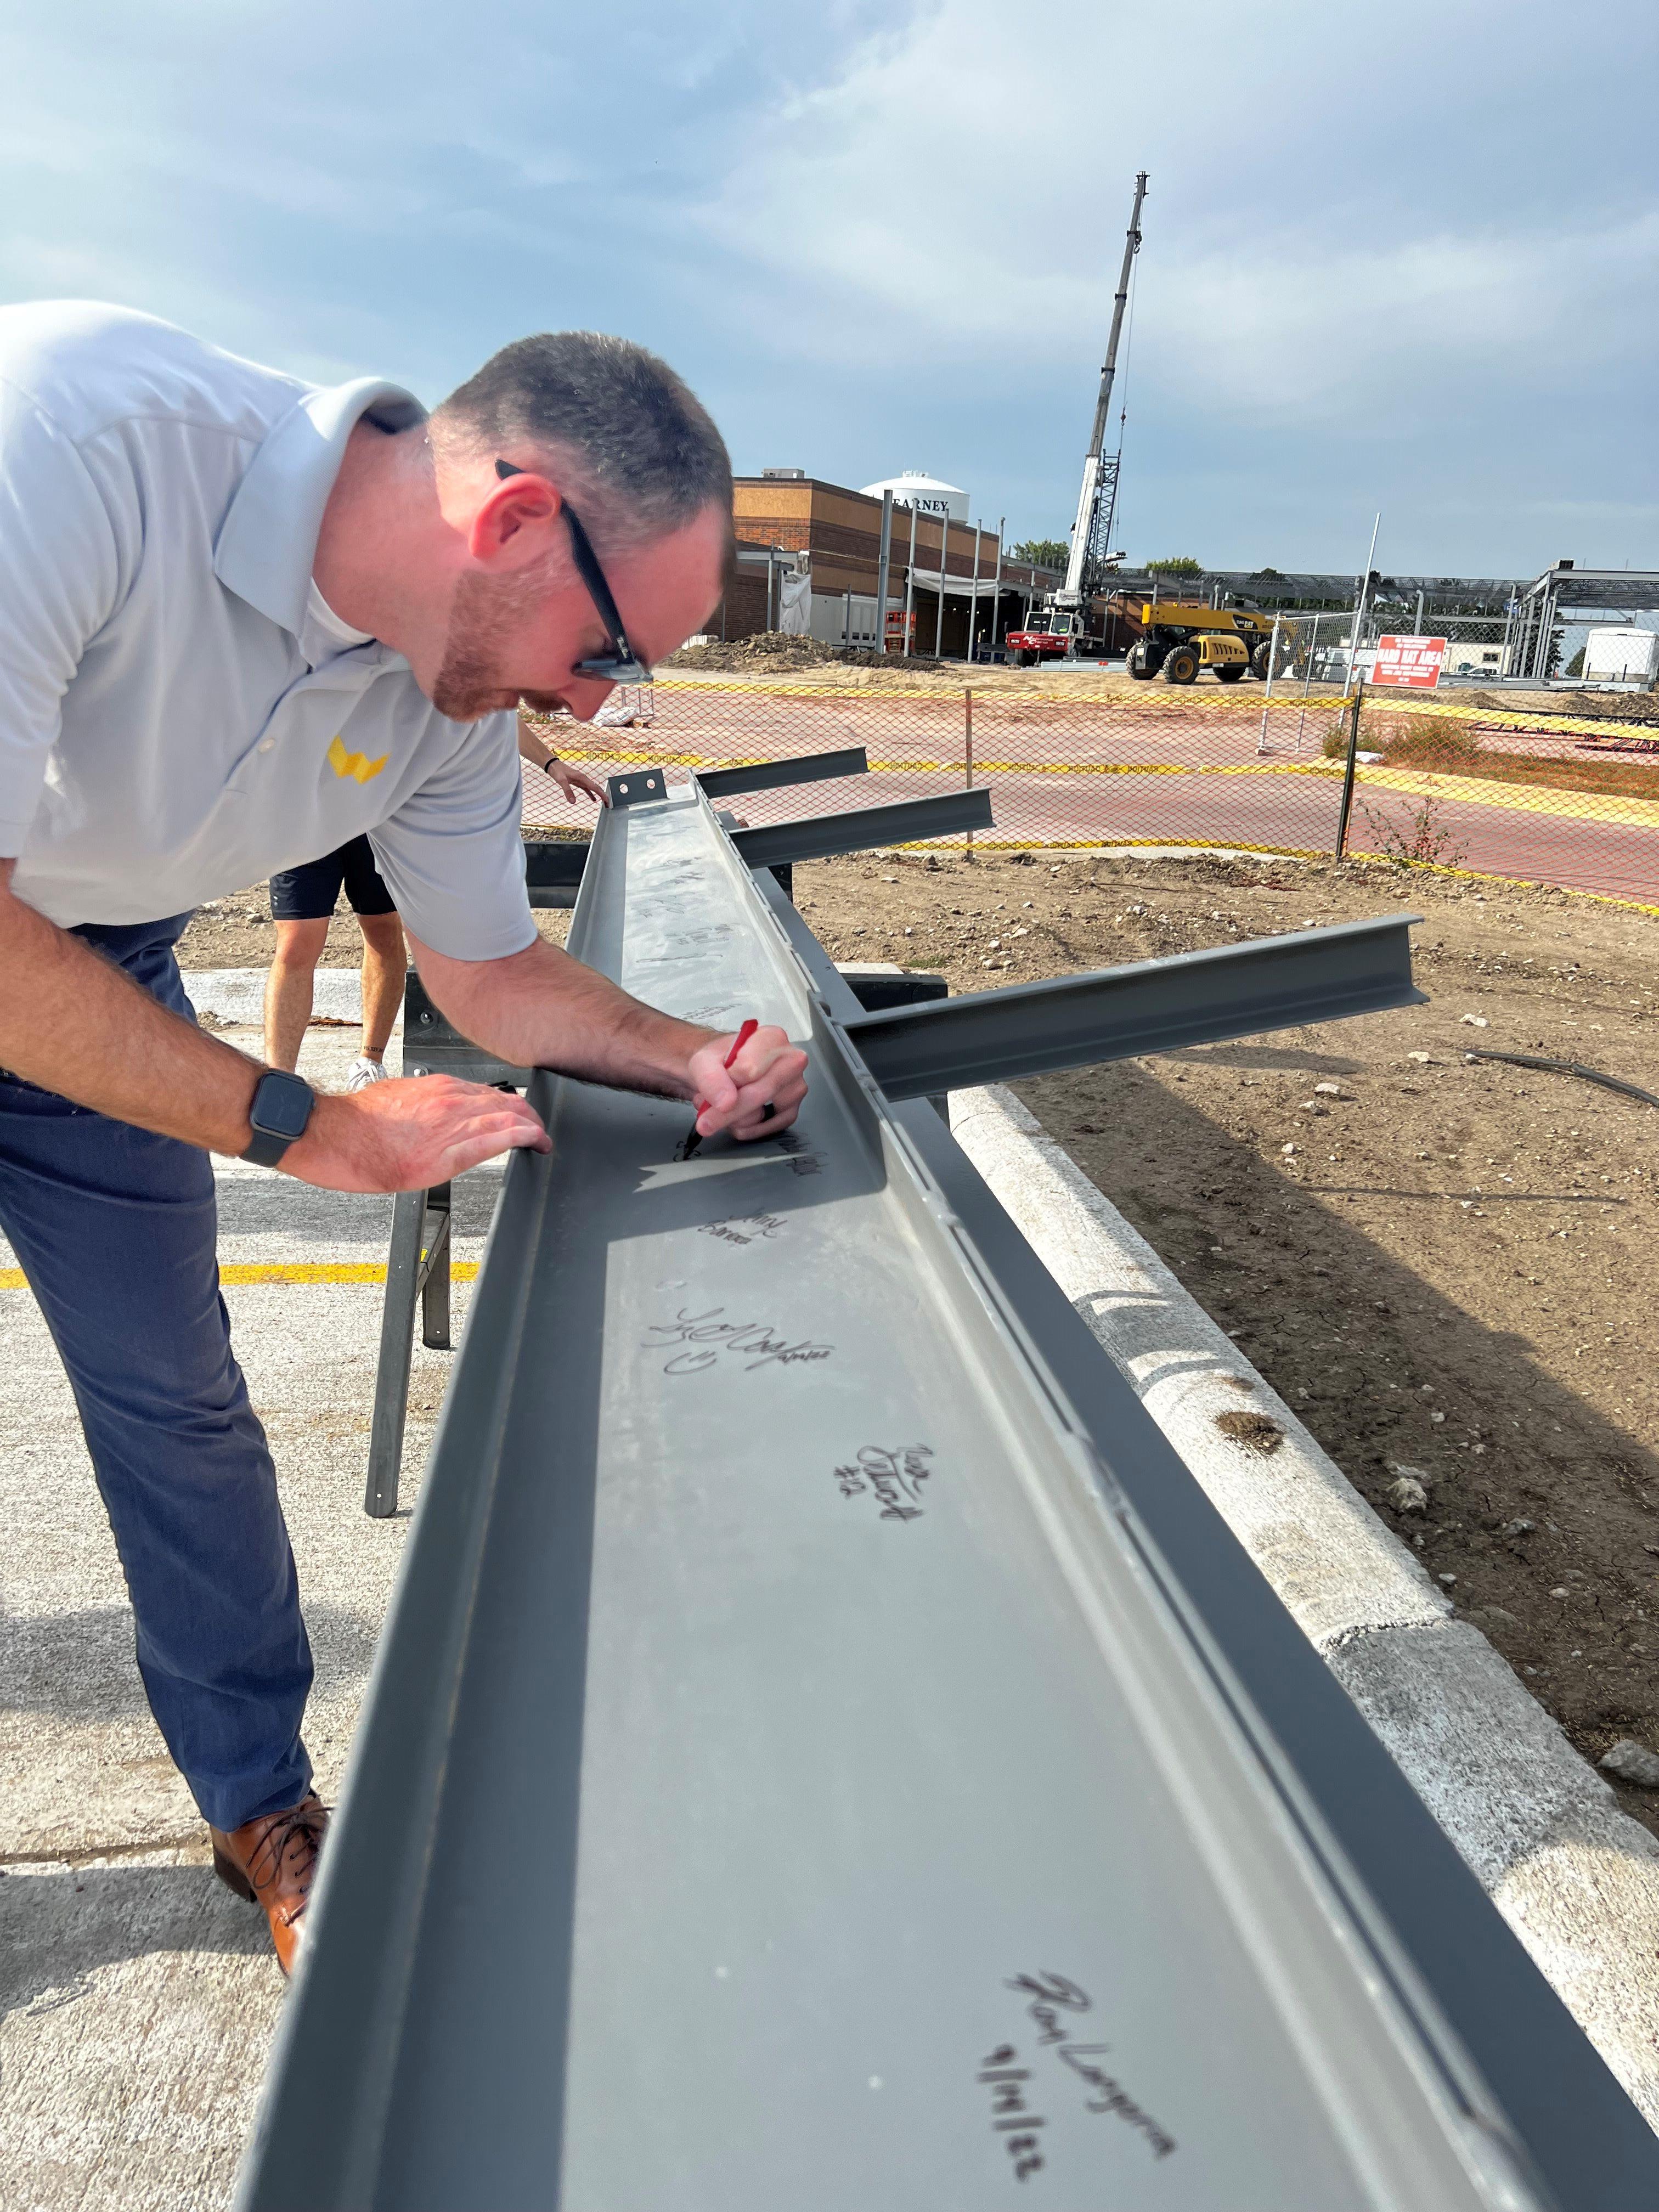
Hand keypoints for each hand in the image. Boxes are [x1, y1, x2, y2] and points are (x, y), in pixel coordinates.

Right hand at [279, 1076, 550, 1192]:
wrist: (329, 1133)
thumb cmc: (355, 1122)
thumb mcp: (397, 1100)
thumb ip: (425, 1103)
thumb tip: (435, 1114)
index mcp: (437, 1088)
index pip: (489, 1093)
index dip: (512, 1107)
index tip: (522, 1117)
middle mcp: (449, 1101)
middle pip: (507, 1104)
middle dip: (530, 1118)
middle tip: (540, 1131)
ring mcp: (449, 1126)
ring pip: (507, 1119)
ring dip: (532, 1130)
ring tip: (543, 1141)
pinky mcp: (444, 1154)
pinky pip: (493, 1142)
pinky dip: (520, 1139)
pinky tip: (534, 1141)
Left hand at [543, 758, 609, 806]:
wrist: (553, 765)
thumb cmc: (557, 771)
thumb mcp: (562, 781)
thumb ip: (568, 791)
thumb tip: (573, 802)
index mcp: (582, 778)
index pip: (595, 787)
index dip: (602, 794)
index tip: (607, 800)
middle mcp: (584, 779)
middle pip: (597, 788)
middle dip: (603, 796)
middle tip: (608, 804)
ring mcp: (581, 780)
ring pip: (593, 789)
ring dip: (599, 795)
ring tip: (603, 802)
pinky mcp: (578, 782)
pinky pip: (587, 789)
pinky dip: (591, 794)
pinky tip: (593, 799)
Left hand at [687, 1025, 807, 1142]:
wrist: (721, 1070)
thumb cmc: (720, 1060)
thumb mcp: (703, 1061)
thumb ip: (711, 1078)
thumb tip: (726, 1102)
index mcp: (772, 1039)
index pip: (749, 1069)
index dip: (726, 1080)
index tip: (714, 1082)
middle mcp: (790, 1061)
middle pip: (758, 1094)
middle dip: (725, 1112)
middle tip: (705, 1119)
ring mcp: (794, 1087)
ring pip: (759, 1115)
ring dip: (733, 1119)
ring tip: (722, 1105)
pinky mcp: (791, 1110)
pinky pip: (767, 1130)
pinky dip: (746, 1130)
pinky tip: (736, 1119)